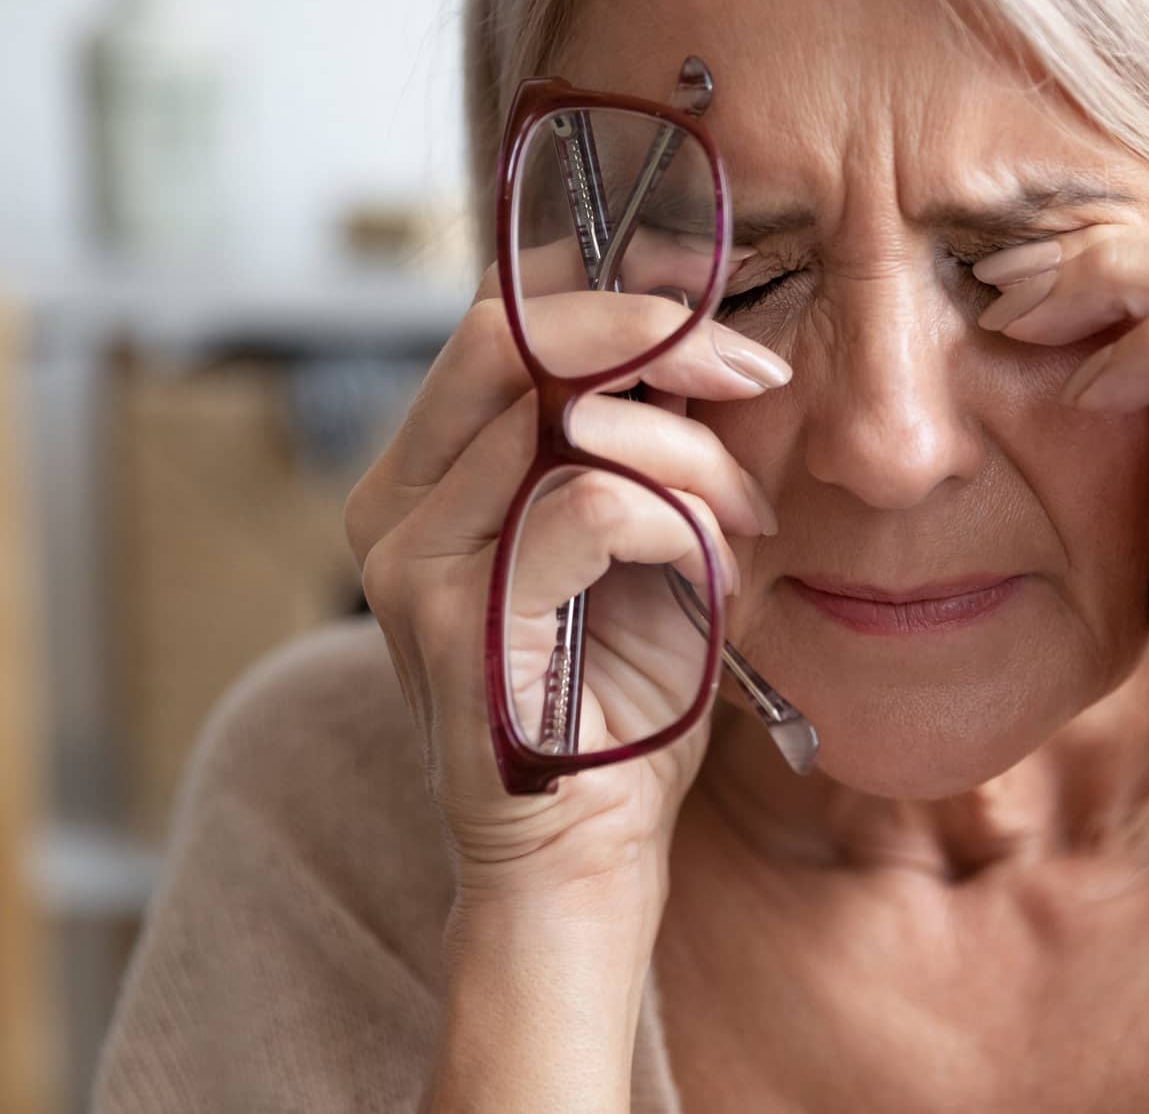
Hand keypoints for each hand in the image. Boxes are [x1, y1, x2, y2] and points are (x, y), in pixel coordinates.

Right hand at [344, 251, 789, 908]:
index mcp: (432, 474)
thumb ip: (645, 441)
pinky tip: (711, 569)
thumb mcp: (644, 540)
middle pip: (509, 333)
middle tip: (753, 375)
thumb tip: (704, 335)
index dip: (612, 292)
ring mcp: (412, 559)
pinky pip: (591, 504)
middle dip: (655, 335)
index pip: (501, 319)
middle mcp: (396, 503)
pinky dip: (679, 521)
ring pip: (565, 417)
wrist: (585, 855)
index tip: (717, 316)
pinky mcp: (454, 618)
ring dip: (691, 454)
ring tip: (743, 518)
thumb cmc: (621, 697)